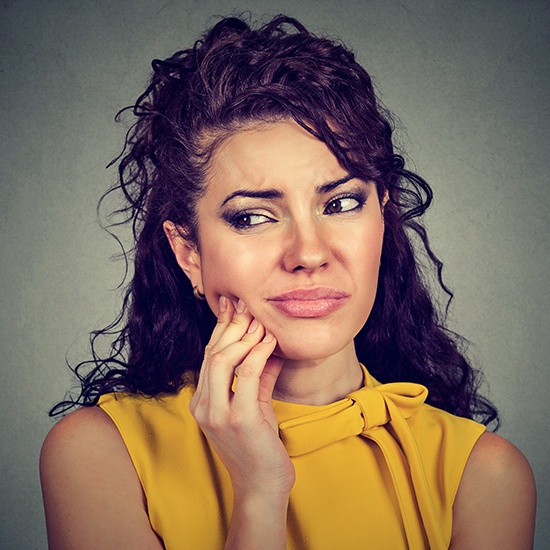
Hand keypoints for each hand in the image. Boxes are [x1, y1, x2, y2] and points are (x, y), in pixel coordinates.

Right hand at [189, 296, 295, 497]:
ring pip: (222, 359)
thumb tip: (270, 347)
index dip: (220, 328)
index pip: (208, 356)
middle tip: (246, 305)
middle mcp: (203, 406)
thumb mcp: (255, 406)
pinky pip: (246, 375)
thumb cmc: (258, 448)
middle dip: (230, 325)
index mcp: (202, 403)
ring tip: (260, 321)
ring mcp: (217, 414)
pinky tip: (270, 341)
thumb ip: (258, 377)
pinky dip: (258, 353)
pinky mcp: (238, 419)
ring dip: (243, 335)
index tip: (232, 306)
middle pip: (212, 353)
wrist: (262, 489)